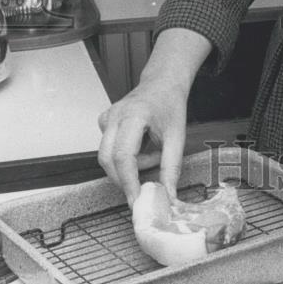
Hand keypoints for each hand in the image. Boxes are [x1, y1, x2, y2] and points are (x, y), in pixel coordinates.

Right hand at [98, 77, 188, 207]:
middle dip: (125, 178)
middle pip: (108, 159)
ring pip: (106, 156)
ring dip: (128, 166)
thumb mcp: (177, 136)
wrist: (163, 83)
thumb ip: (172, 167)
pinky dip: (123, 157)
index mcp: (134, 116)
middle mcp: (115, 116)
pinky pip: (108, 148)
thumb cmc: (170, 104)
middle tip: (145, 185)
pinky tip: (141, 148)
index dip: (128, 182)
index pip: (123, 156)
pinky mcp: (105, 123)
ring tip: (152, 155)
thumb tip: (168, 194)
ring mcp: (107, 118)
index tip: (135, 200)